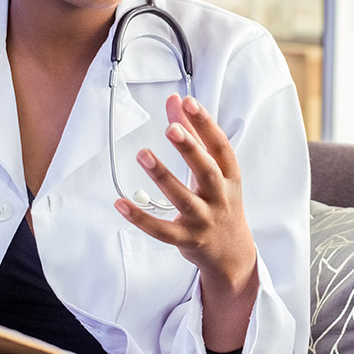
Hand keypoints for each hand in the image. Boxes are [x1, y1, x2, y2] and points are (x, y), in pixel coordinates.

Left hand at [115, 94, 256, 284]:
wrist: (232, 252)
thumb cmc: (220, 202)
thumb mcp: (214, 170)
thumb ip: (193, 134)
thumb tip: (176, 100)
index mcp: (229, 176)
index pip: (220, 146)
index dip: (206, 124)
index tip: (189, 103)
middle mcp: (219, 197)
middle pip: (206, 171)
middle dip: (190, 149)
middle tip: (171, 128)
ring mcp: (203, 220)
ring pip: (183, 199)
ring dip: (163, 176)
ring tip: (143, 154)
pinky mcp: (186, 240)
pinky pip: (162, 230)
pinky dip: (140, 218)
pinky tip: (121, 203)